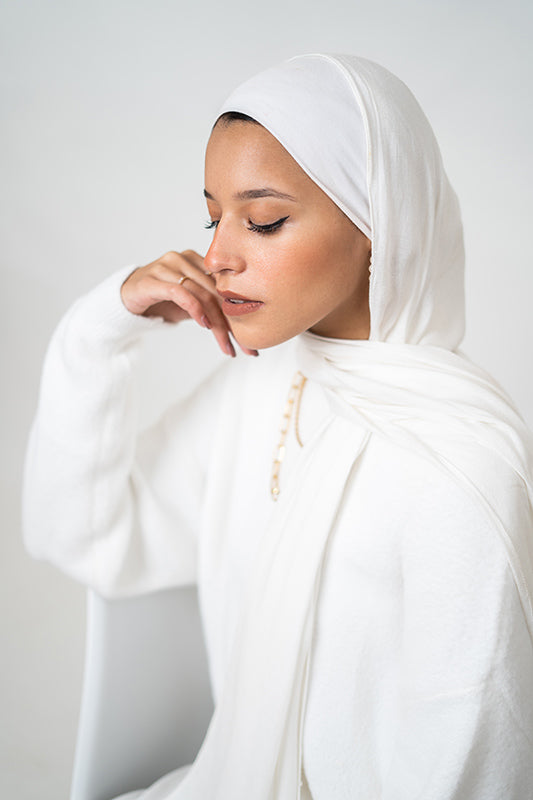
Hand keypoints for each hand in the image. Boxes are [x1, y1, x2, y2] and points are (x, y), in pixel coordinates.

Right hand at [120, 250, 257, 356]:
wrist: (126, 300)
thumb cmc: (162, 301)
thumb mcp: (192, 304)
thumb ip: (212, 306)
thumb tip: (243, 325)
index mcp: (197, 260)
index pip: (224, 287)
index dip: (239, 313)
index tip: (250, 339)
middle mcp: (184, 258)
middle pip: (216, 291)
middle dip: (232, 323)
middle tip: (244, 348)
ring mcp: (167, 266)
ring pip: (202, 293)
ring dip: (217, 323)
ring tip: (225, 344)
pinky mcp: (152, 279)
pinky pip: (180, 292)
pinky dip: (195, 308)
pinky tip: (204, 325)